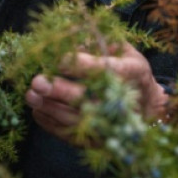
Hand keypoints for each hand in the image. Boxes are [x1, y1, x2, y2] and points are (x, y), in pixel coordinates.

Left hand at [25, 42, 168, 142]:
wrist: (147, 109)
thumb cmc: (130, 72)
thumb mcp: (124, 49)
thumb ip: (100, 41)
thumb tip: (70, 37)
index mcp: (130, 73)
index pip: (102, 70)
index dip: (79, 65)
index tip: (57, 59)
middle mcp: (120, 101)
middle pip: (87, 98)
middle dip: (60, 90)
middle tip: (37, 81)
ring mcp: (109, 124)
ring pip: (75, 119)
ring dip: (50, 108)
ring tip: (30, 96)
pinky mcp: (98, 140)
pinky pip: (71, 134)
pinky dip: (51, 124)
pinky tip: (37, 110)